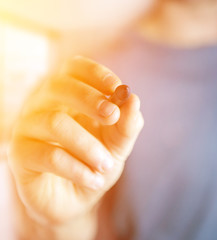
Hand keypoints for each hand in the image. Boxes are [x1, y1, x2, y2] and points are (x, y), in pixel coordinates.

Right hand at [8, 56, 143, 223]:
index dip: (95, 73)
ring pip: (55, 122)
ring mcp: (27, 128)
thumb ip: (127, 124)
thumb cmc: (96, 163)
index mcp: (68, 95)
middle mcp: (43, 105)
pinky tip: (94, 180)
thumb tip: (133, 99)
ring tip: (107, 165)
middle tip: (113, 117)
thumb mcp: (118, 145)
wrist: (78, 200)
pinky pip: (49, 155)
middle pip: (58, 86)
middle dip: (90, 100)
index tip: (117, 89)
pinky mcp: (20, 155)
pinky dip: (78, 169)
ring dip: (88, 145)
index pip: (74, 68)